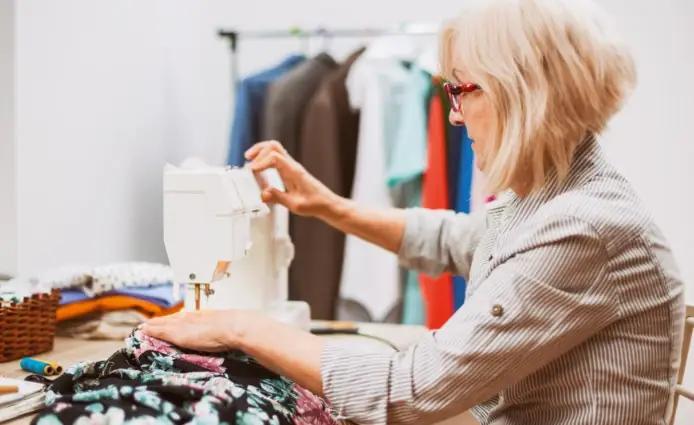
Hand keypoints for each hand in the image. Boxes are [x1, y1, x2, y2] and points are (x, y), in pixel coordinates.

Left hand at [140, 309, 258, 351]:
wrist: (232, 327)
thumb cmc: (232, 330)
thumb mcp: (223, 328)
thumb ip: (219, 327)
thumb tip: (224, 329)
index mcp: (200, 317)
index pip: (182, 318)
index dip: (172, 320)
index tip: (164, 322)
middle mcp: (190, 319)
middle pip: (170, 320)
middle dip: (159, 322)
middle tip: (148, 324)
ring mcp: (183, 325)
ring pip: (163, 324)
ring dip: (153, 325)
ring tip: (144, 327)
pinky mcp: (178, 333)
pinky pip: (161, 330)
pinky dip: (152, 330)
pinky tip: (144, 330)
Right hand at [245, 141, 342, 217]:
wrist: (327, 203)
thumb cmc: (315, 204)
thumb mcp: (295, 205)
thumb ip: (278, 198)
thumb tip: (263, 193)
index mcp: (294, 172)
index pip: (275, 157)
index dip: (261, 162)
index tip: (252, 171)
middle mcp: (293, 166)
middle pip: (274, 146)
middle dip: (258, 150)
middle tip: (248, 159)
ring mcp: (292, 166)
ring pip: (275, 149)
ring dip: (261, 151)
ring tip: (250, 160)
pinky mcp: (291, 170)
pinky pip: (277, 157)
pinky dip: (265, 158)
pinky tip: (260, 169)